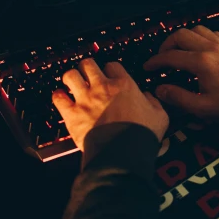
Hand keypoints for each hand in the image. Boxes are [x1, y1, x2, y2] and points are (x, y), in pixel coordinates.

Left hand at [52, 59, 168, 151]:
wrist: (123, 154)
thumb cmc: (141, 135)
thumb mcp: (160, 115)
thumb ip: (154, 102)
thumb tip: (148, 97)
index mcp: (123, 85)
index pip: (112, 64)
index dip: (110, 70)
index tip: (110, 77)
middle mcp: (102, 87)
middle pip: (88, 64)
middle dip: (87, 68)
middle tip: (88, 76)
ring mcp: (85, 99)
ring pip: (70, 75)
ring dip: (71, 78)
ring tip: (73, 84)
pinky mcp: (72, 114)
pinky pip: (58, 97)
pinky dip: (58, 96)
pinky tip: (62, 99)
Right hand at [143, 26, 218, 121]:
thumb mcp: (204, 108)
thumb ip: (179, 98)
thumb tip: (160, 89)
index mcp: (201, 62)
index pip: (170, 56)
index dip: (155, 62)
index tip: (147, 68)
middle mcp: (209, 47)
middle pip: (179, 35)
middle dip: (165, 45)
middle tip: (161, 59)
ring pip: (194, 30)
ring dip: (182, 38)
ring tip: (177, 51)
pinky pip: (209, 32)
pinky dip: (198, 37)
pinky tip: (197, 48)